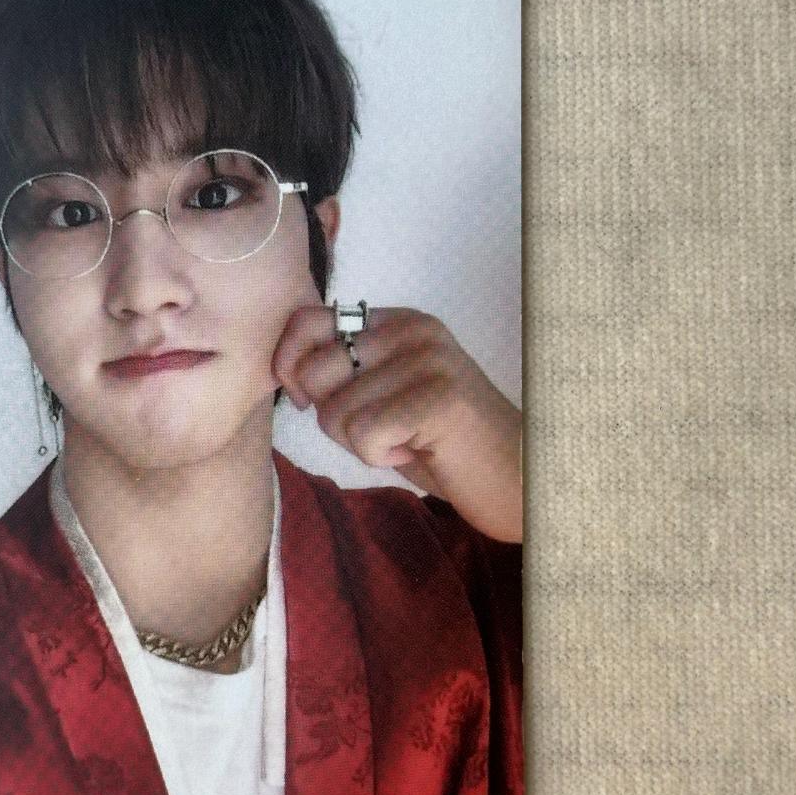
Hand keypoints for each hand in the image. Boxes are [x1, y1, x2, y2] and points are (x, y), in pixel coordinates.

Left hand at [272, 304, 521, 542]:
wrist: (512, 474)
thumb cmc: (438, 441)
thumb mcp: (382, 393)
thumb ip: (341, 372)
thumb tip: (283, 369)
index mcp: (395, 321)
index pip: (307, 320)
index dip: (289, 363)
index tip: (305, 399)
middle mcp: (411, 329)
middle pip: (315, 372)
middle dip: (332, 416)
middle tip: (379, 428)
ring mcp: (428, 359)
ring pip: (335, 411)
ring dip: (359, 442)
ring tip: (403, 438)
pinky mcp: (439, 397)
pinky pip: (363, 434)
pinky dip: (379, 455)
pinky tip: (415, 448)